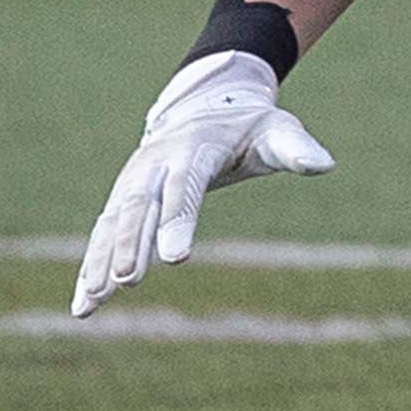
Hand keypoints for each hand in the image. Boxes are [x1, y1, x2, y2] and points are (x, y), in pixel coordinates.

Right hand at [70, 52, 334, 317]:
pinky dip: (91, 268)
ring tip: (92, 303)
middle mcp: (155, 165)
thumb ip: (296, 149)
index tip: (177, 258)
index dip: (179, 222)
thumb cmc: (249, 127)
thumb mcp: (277, 131)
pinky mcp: (122, 199)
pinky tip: (84, 305)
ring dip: (101, 263)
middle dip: (132, 244)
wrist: (206, 106)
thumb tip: (325, 165)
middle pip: (140, 207)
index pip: (185, 188)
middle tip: (127, 281)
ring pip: (113, 225)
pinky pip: (102, 235)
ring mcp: (133, 182)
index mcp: (194, 149)